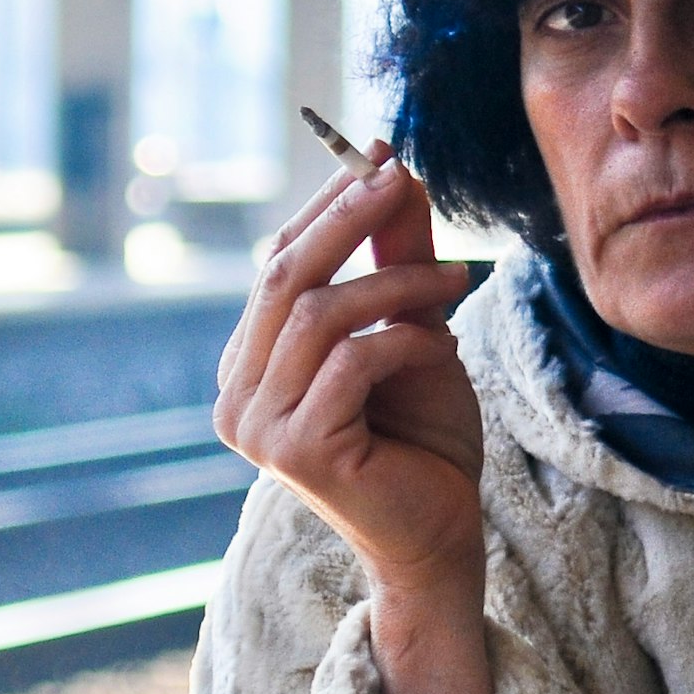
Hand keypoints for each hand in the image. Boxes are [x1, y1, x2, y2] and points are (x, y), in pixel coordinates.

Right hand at [215, 146, 482, 596]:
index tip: (379, 160)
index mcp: (249, 366)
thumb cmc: (424, 439)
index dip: (326, 208)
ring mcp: (258, 428)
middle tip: (401, 177)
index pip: (277, 265)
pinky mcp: (298, 451)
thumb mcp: (412, 330)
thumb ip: (396, 258)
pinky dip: (402, 338)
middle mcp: (237, 396)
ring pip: (320, 314)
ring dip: (394, 282)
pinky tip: (439, 342)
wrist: (440, 534)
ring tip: (456, 278)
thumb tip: (391, 166)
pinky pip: (352, 362)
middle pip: (284, 276)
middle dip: (347, 218)